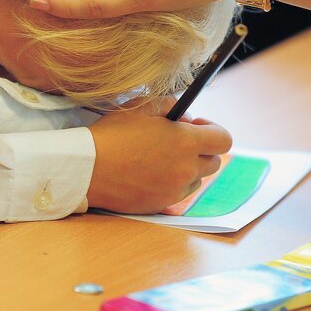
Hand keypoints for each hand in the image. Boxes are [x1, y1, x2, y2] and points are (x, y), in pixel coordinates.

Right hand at [86, 98, 231, 213]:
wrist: (87, 168)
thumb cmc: (112, 134)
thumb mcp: (140, 107)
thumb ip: (169, 105)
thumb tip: (186, 118)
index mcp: (185, 142)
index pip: (223, 139)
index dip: (213, 130)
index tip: (196, 127)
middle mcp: (186, 169)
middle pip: (213, 162)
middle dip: (201, 150)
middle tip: (177, 142)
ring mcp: (174, 190)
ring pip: (196, 179)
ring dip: (186, 168)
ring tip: (159, 159)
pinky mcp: (161, 205)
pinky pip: (177, 194)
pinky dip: (170, 183)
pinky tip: (148, 174)